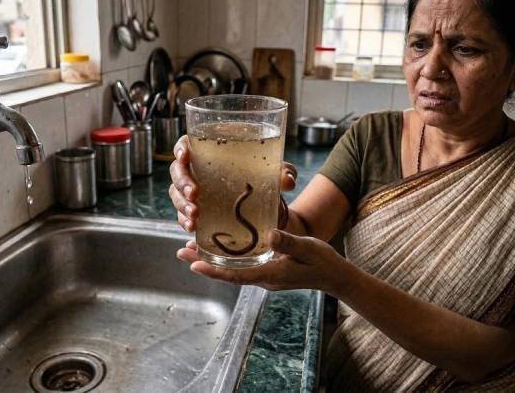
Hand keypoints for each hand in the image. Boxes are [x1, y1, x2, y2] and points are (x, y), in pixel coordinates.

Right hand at [168, 135, 297, 232]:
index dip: (180, 149)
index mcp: (210, 151)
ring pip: (176, 195)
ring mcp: (193, 191)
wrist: (266, 204)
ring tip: (195, 215)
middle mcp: (197, 169)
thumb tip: (286, 181)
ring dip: (182, 205)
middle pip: (177, 172)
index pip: (186, 144)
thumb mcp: (277, 171)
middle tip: (194, 194)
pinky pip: (182, 215)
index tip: (185, 156)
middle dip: (182, 183)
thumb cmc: (265, 176)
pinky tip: (192, 228)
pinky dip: (184, 221)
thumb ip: (284, 172)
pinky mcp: (196, 210)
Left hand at [176, 229, 348, 292]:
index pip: (236, 275)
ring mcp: (264, 277)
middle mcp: (263, 279)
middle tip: (180, 252)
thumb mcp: (307, 248)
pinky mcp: (267, 271)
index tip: (194, 265)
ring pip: (232, 270)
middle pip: (227, 273)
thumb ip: (288, 242)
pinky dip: (226, 259)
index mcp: (270, 275)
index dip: (214, 271)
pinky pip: (241, 266)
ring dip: (212, 261)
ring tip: (190, 249)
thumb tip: (269, 235)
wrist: (334, 276)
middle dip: (203, 263)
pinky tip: (218, 249)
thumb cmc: (322, 261)